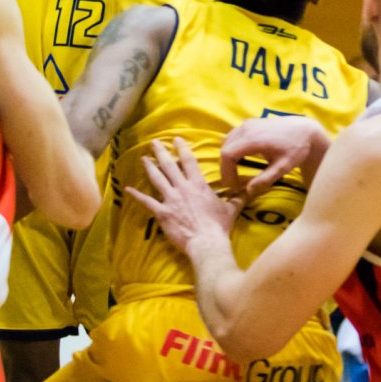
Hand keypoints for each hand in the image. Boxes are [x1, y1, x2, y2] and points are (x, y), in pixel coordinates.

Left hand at [126, 137, 239, 255]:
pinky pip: (147, 202)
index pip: (189, 162)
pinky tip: (127, 189)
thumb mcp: (232, 209)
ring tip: (143, 158)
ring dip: (149, 167)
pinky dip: (136, 195)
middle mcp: (183, 188)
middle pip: (170, 166)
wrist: (207, 242)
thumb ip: (240, 197)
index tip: (176, 139)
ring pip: (157, 179)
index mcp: (198, 185)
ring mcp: (171, 200)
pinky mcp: (162, 213)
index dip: (182, 149)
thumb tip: (253, 190)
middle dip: (161, 152)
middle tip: (154, 142)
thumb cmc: (219, 225)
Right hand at [220, 116, 330, 198]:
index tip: (233, 186)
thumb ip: (265, 179)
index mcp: (253, 138)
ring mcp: (248, 123)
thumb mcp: (283, 167)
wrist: (305, 130)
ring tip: (237, 174)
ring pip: (227, 142)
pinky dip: (233, 149)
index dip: (226, 172)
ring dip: (229, 158)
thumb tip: (248, 191)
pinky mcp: (250, 123)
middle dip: (226, 168)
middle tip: (234, 183)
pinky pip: (234, 137)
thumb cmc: (296, 149)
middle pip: (225, 149)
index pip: (227, 155)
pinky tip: (242, 160)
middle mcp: (247, 128)